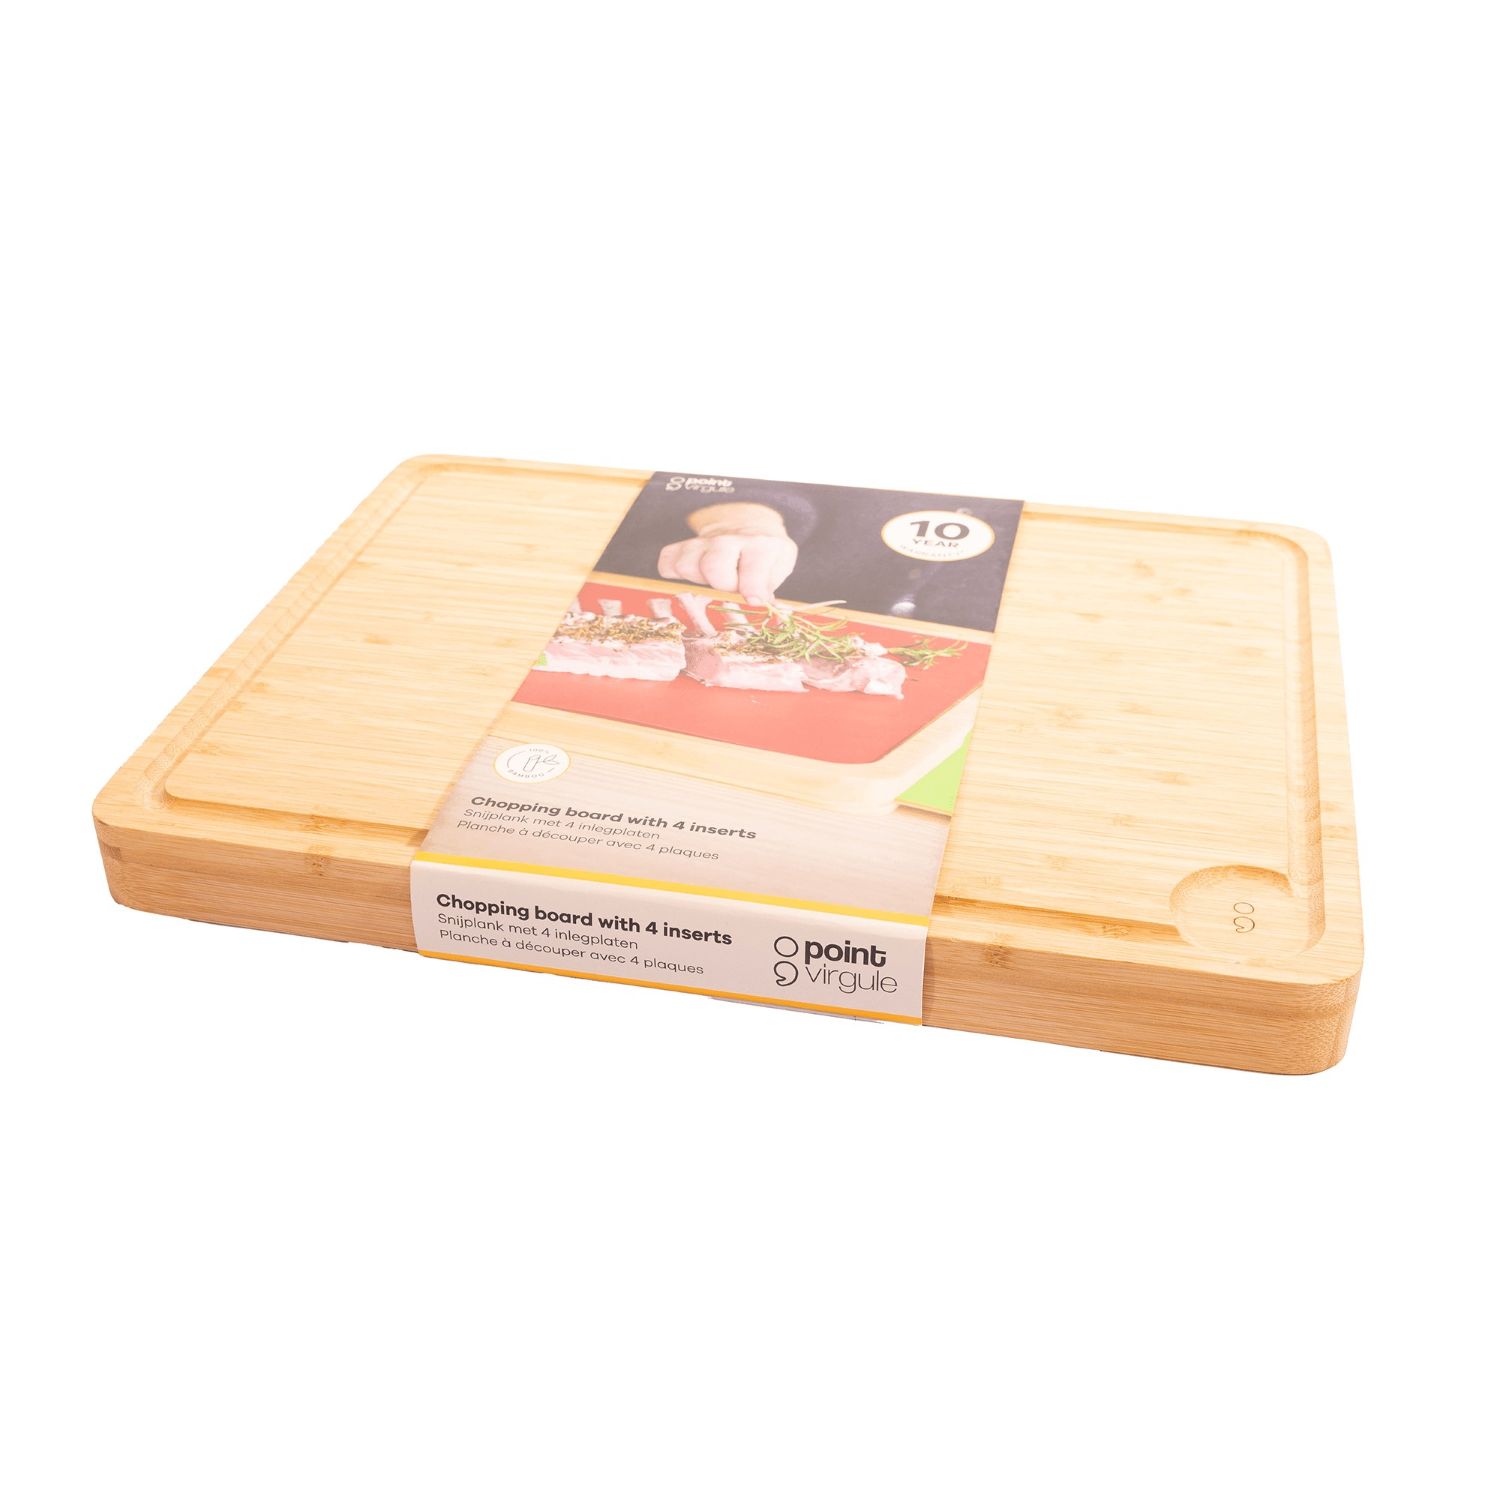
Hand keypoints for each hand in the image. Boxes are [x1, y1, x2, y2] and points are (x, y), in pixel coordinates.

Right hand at [657, 505, 798, 605]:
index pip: (752, 570)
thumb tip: (756, 603)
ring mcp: (704, 542)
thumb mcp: (780, 563)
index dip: (752, 588)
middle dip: (722, 586)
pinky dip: (673, 572)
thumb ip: (770, 584)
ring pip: (685, 565)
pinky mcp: (684, 545)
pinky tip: (693, 575)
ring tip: (713, 580)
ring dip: (697, 580)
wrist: (750, 524)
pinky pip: (667, 561)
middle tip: (732, 588)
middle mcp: (730, 540)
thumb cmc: (765, 553)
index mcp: (761, 545)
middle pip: (712, 567)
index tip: (754, 599)